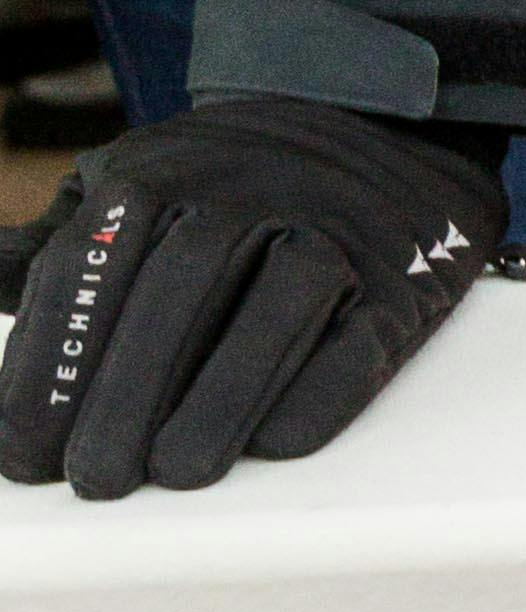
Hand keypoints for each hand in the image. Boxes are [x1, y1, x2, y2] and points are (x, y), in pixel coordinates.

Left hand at [0, 98, 509, 497]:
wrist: (378, 132)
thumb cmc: (228, 189)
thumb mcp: (135, 182)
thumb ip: (59, 242)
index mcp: (160, 174)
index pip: (91, 271)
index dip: (49, 367)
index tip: (20, 450)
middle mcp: (245, 192)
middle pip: (176, 294)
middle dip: (124, 395)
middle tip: (93, 480)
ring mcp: (331, 230)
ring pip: (273, 313)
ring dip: (220, 401)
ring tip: (176, 474)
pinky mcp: (402, 279)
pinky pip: (360, 338)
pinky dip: (321, 394)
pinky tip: (274, 445)